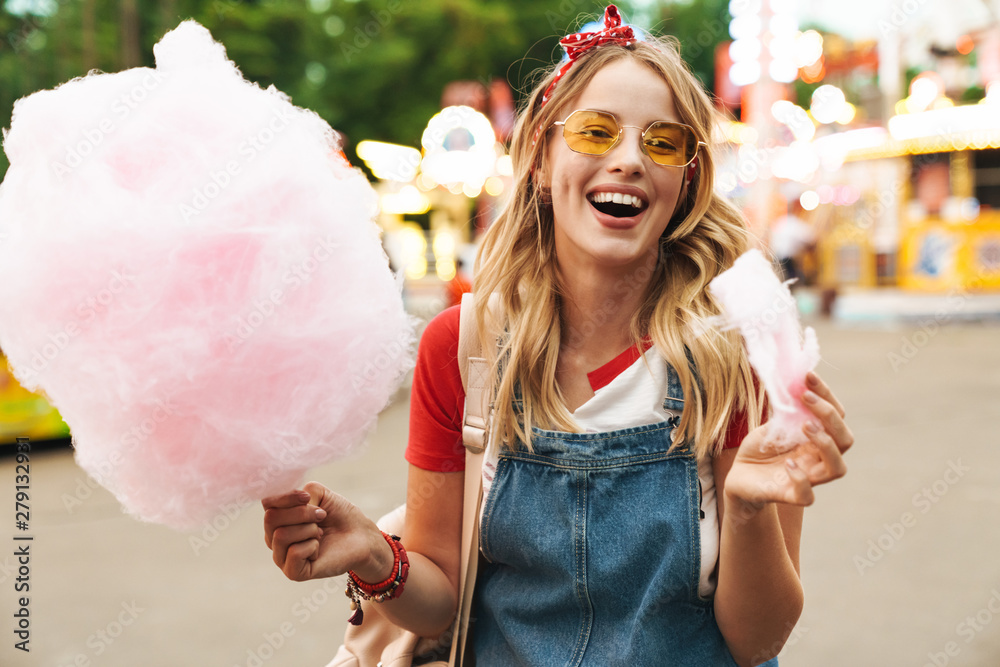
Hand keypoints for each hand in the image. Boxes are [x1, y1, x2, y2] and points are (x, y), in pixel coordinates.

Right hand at [262, 481, 390, 582]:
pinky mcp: (293, 573)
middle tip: (321, 516)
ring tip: (320, 534)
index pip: (267, 503)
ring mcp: (282, 557)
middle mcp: (273, 538)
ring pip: (281, 535)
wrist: (361, 536)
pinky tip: (319, 548)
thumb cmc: (339, 515)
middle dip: (302, 512)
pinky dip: (312, 546)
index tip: (308, 496)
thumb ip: (299, 494)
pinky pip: (294, 552)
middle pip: (271, 518)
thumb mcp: (319, 494)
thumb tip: (293, 508)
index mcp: (277, 518)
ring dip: (309, 529)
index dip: (287, 496)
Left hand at [724, 372, 853, 508]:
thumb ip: (786, 410)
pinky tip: (788, 463)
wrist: (739, 476)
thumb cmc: (760, 449)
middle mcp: (818, 458)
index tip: (807, 376)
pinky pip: (807, 496)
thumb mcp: (772, 425)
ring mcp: (808, 478)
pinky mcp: (790, 495)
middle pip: (845, 440)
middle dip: (829, 416)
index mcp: (817, 438)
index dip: (826, 395)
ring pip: (838, 469)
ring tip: (804, 426)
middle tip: (805, 398)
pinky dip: (801, 478)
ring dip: (825, 444)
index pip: (837, 416)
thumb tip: (794, 381)